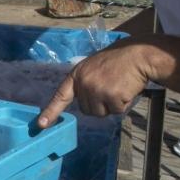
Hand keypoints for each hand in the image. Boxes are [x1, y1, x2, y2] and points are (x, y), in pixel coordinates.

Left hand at [38, 40, 152, 126]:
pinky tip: (127, 89)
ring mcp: (96, 89)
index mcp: (77, 74)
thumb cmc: (119, 61)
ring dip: (112, 105)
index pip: (61, 95)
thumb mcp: (94, 67)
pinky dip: (124, 104)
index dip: (51, 111)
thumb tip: (85, 105)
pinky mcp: (110, 96)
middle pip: (87, 110)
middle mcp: (83, 83)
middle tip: (112, 86)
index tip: (41, 124)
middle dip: (100, 104)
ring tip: (119, 86)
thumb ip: (85, 83)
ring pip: (101, 113)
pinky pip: (116, 111)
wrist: (138, 54)